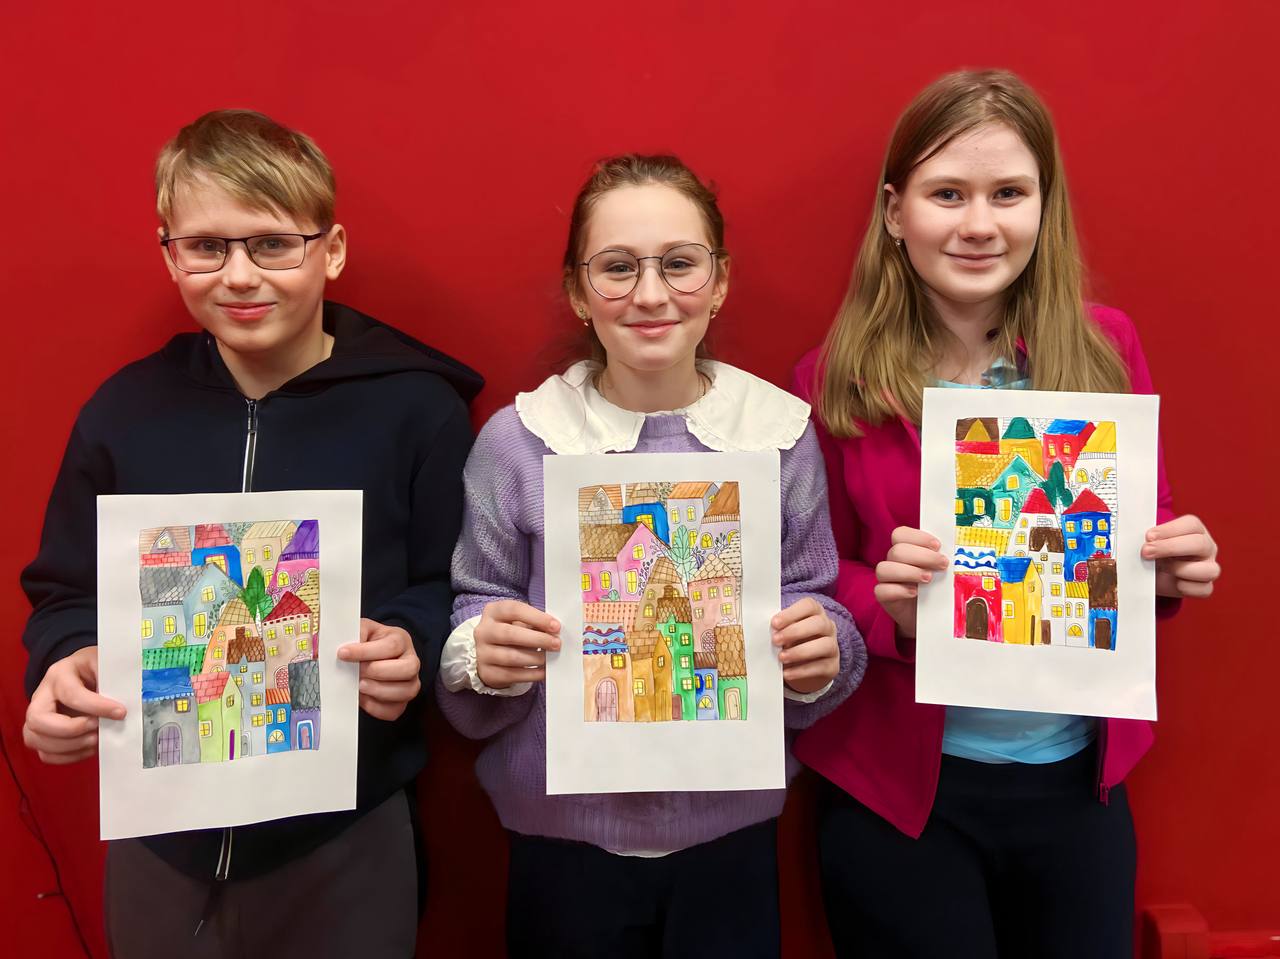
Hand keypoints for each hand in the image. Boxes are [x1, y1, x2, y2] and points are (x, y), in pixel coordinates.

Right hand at [23, 646, 124, 764]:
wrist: (84, 671)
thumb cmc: (94, 668)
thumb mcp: (104, 663)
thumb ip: (113, 679)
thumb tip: (127, 701)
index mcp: (59, 674)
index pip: (71, 694)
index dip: (96, 706)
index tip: (120, 712)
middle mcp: (41, 696)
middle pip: (38, 720)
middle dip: (71, 730)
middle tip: (97, 731)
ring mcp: (38, 717)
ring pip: (37, 740)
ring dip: (70, 746)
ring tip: (96, 740)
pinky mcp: (43, 734)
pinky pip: (46, 754)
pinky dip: (69, 756)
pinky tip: (89, 748)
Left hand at [337, 619, 420, 720]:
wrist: (368, 657)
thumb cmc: (366, 642)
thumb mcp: (361, 629)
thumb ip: (355, 633)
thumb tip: (345, 646)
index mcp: (401, 639)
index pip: (391, 646)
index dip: (366, 651)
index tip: (343, 653)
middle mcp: (411, 661)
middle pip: (408, 669)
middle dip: (379, 672)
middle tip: (357, 672)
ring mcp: (410, 682)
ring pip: (407, 691)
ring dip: (379, 691)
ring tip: (359, 686)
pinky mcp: (401, 702)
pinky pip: (395, 710)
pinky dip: (377, 708)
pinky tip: (362, 698)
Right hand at [474, 600, 560, 688]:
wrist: (487, 653)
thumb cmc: (509, 632)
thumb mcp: (517, 621)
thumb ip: (533, 623)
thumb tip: (555, 632)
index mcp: (493, 612)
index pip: (514, 610)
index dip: (537, 618)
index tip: (555, 626)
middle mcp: (484, 631)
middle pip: (510, 634)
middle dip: (538, 639)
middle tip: (556, 643)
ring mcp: (483, 653)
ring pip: (511, 657)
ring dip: (535, 658)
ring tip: (549, 658)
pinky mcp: (487, 672)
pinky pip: (512, 675)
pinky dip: (531, 674)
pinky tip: (543, 671)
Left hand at [772, 597, 839, 693]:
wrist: (804, 665)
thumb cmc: (791, 641)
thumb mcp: (785, 631)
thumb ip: (778, 628)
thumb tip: (761, 632)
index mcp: (815, 612)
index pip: (809, 606)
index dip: (792, 613)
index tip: (774, 623)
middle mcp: (828, 626)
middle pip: (818, 624)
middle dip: (795, 632)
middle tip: (775, 640)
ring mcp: (833, 646)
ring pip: (825, 645)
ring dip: (801, 652)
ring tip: (781, 658)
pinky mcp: (833, 666)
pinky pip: (821, 667)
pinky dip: (802, 671)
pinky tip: (787, 673)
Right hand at [874, 527, 947, 638]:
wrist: (930, 616)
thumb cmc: (938, 589)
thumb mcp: (943, 572)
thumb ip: (944, 559)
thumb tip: (961, 549)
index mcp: (906, 549)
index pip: (901, 534)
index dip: (918, 537)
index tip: (938, 546)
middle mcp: (893, 562)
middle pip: (897, 551)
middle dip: (922, 556)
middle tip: (943, 564)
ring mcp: (887, 580)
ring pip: (884, 568)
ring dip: (909, 572)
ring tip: (929, 579)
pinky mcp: (884, 597)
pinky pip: (882, 590)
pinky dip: (899, 590)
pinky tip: (915, 593)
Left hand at [1142, 515, 1219, 597]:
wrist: (1154, 575)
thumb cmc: (1153, 553)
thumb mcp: (1151, 542)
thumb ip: (1149, 538)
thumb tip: (1139, 539)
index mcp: (1195, 530)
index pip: (1191, 524)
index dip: (1169, 530)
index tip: (1148, 536)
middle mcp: (1207, 547)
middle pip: (1199, 544)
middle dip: (1170, 548)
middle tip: (1146, 552)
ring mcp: (1209, 567)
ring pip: (1209, 570)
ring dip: (1179, 569)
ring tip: (1162, 568)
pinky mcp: (1205, 587)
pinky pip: (1203, 589)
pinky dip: (1185, 587)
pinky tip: (1172, 582)